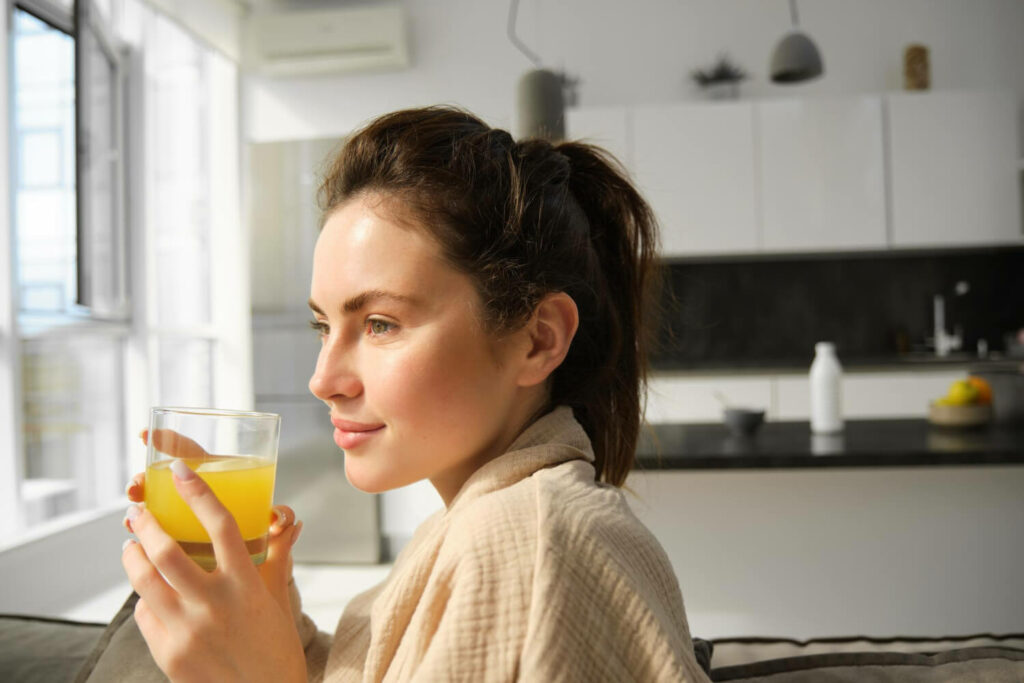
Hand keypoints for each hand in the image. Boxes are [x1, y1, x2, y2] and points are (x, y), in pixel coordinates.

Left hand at [123, 435, 304, 681]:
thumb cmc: (276, 649)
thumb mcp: (278, 600)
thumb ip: (277, 558)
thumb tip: (290, 522)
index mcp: (246, 585)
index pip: (220, 525)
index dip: (198, 492)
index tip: (180, 471)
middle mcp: (214, 604)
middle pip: (167, 550)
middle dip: (146, 523)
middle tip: (138, 511)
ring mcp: (186, 630)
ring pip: (144, 580)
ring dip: (132, 556)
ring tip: (131, 546)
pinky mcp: (167, 654)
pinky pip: (144, 614)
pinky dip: (143, 597)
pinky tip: (147, 592)